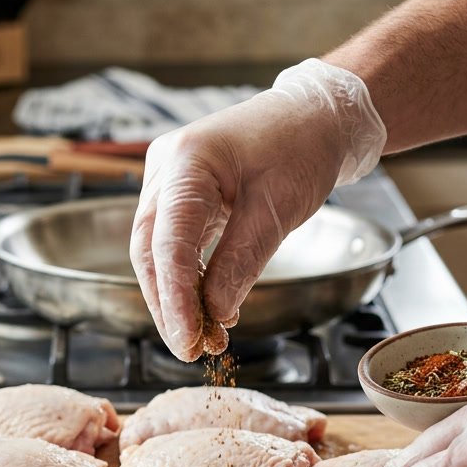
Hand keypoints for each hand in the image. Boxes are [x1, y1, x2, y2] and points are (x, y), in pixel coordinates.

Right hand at [130, 59, 385, 361]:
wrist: (315, 116)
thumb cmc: (301, 147)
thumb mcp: (277, 209)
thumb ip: (241, 261)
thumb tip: (215, 312)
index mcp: (186, 163)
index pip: (168, 244)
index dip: (174, 299)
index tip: (188, 341)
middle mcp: (165, 169)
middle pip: (151, 252)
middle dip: (169, 306)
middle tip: (192, 350)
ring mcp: (167, 181)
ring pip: (158, 253)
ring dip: (178, 298)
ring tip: (204, 338)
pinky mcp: (180, 195)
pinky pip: (174, 245)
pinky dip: (189, 280)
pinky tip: (209, 309)